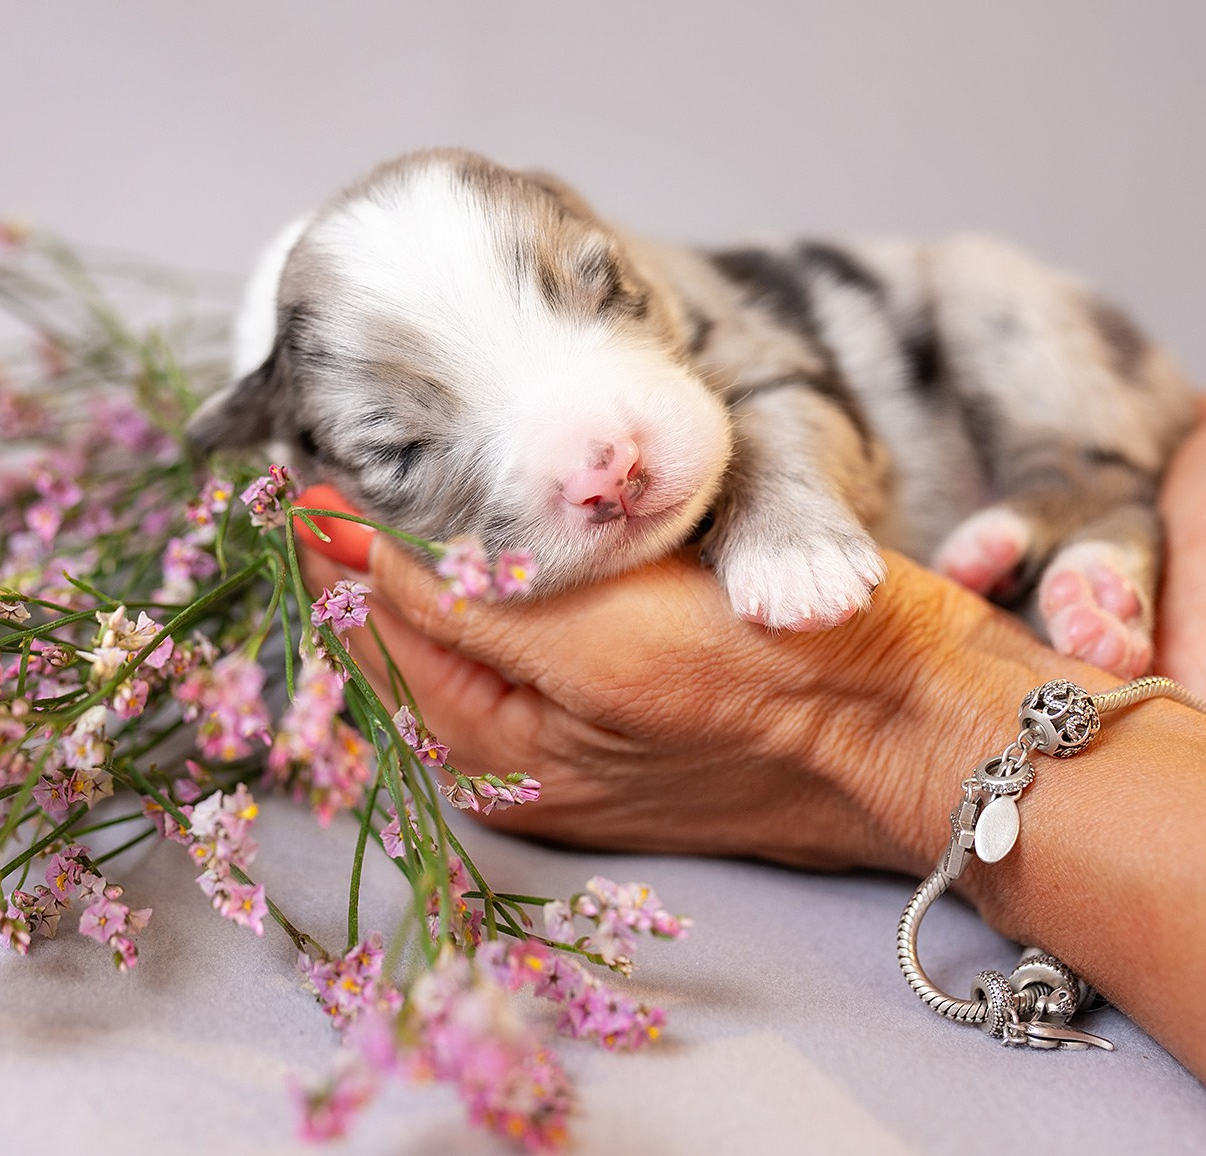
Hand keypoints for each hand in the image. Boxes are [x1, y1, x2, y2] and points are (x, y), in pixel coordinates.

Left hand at [294, 488, 1086, 878]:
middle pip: (401, 639)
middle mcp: (515, 756)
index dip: (324, 548)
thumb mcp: (589, 644)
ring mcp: (571, 729)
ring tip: (388, 469)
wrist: (912, 716)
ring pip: (460, 628)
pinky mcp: (625, 692)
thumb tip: (330, 543)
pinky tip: (492, 523)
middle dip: (359, 552)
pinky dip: (490, 570)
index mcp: (491, 756)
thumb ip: (453, 600)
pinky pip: (524, 628)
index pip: (365, 634)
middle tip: (325, 449)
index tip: (293, 458)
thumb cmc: (761, 685)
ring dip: (419, 555)